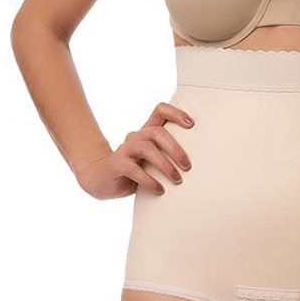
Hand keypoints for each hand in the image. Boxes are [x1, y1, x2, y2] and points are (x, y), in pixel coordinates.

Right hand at [76, 102, 194, 198]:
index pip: (160, 110)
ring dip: (165, 165)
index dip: (176, 113)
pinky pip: (134, 170)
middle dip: (175, 148)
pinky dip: (150, 180)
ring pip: (147, 148)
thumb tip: (199, 165)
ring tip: (177, 179)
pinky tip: (159, 189)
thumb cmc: (135, 170)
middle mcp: (136, 136)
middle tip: (187, 165)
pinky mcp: (116, 164)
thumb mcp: (153, 161)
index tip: (192, 124)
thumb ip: (168, 156)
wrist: (101, 180)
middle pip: (156, 132)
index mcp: (147, 131)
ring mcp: (125, 149)